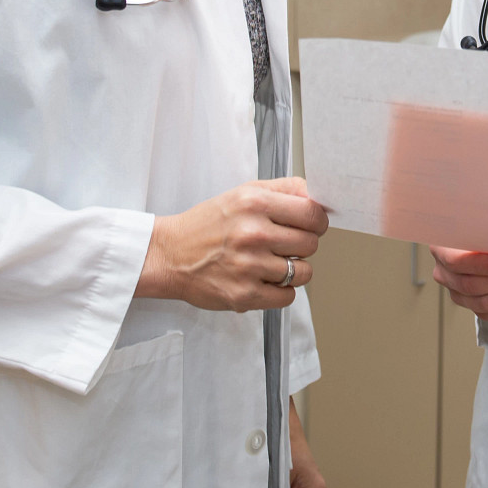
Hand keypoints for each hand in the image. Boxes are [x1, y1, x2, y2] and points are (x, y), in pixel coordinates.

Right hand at [136, 177, 326, 310]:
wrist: (169, 254)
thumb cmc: (206, 225)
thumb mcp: (242, 193)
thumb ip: (282, 191)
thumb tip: (317, 197)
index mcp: (254, 203)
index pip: (312, 213)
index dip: (317, 221)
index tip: (311, 225)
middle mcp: (253, 233)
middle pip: (311, 243)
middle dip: (303, 245)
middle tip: (284, 244)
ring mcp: (250, 266)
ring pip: (304, 272)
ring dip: (294, 270)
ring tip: (273, 263)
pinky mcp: (245, 295)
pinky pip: (288, 296)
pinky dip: (281, 291)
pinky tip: (264, 279)